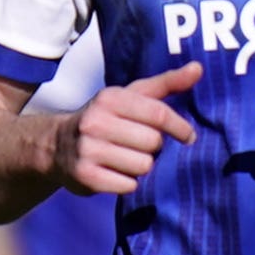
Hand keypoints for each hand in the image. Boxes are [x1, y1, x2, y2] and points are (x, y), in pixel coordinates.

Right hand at [51, 61, 199, 195]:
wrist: (55, 145)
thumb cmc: (106, 118)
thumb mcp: (131, 96)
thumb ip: (166, 83)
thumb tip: (198, 68)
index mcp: (110, 98)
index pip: (159, 114)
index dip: (180, 128)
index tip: (187, 136)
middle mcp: (95, 122)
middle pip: (153, 143)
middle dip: (153, 147)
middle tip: (139, 145)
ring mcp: (88, 150)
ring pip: (143, 166)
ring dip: (141, 166)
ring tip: (125, 159)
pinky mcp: (85, 176)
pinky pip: (128, 185)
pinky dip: (127, 183)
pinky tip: (114, 173)